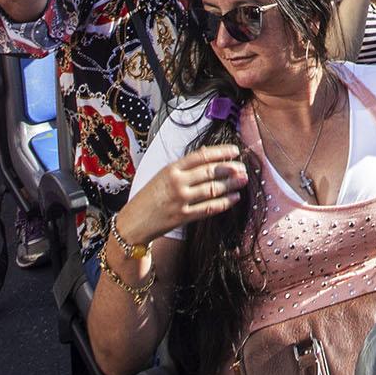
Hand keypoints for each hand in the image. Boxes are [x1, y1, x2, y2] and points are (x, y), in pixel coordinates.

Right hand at [118, 145, 245, 242]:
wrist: (133, 223)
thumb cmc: (149, 197)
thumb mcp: (162, 175)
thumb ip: (183, 167)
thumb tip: (209, 156)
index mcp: (171, 168)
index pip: (201, 156)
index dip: (221, 152)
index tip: (235, 151)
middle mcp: (176, 182)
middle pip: (210, 171)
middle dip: (230, 168)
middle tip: (243, 168)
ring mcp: (180, 200)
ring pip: (212, 189)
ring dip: (231, 184)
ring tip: (243, 180)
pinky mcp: (183, 217)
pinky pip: (209, 208)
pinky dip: (224, 203)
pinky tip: (234, 198)